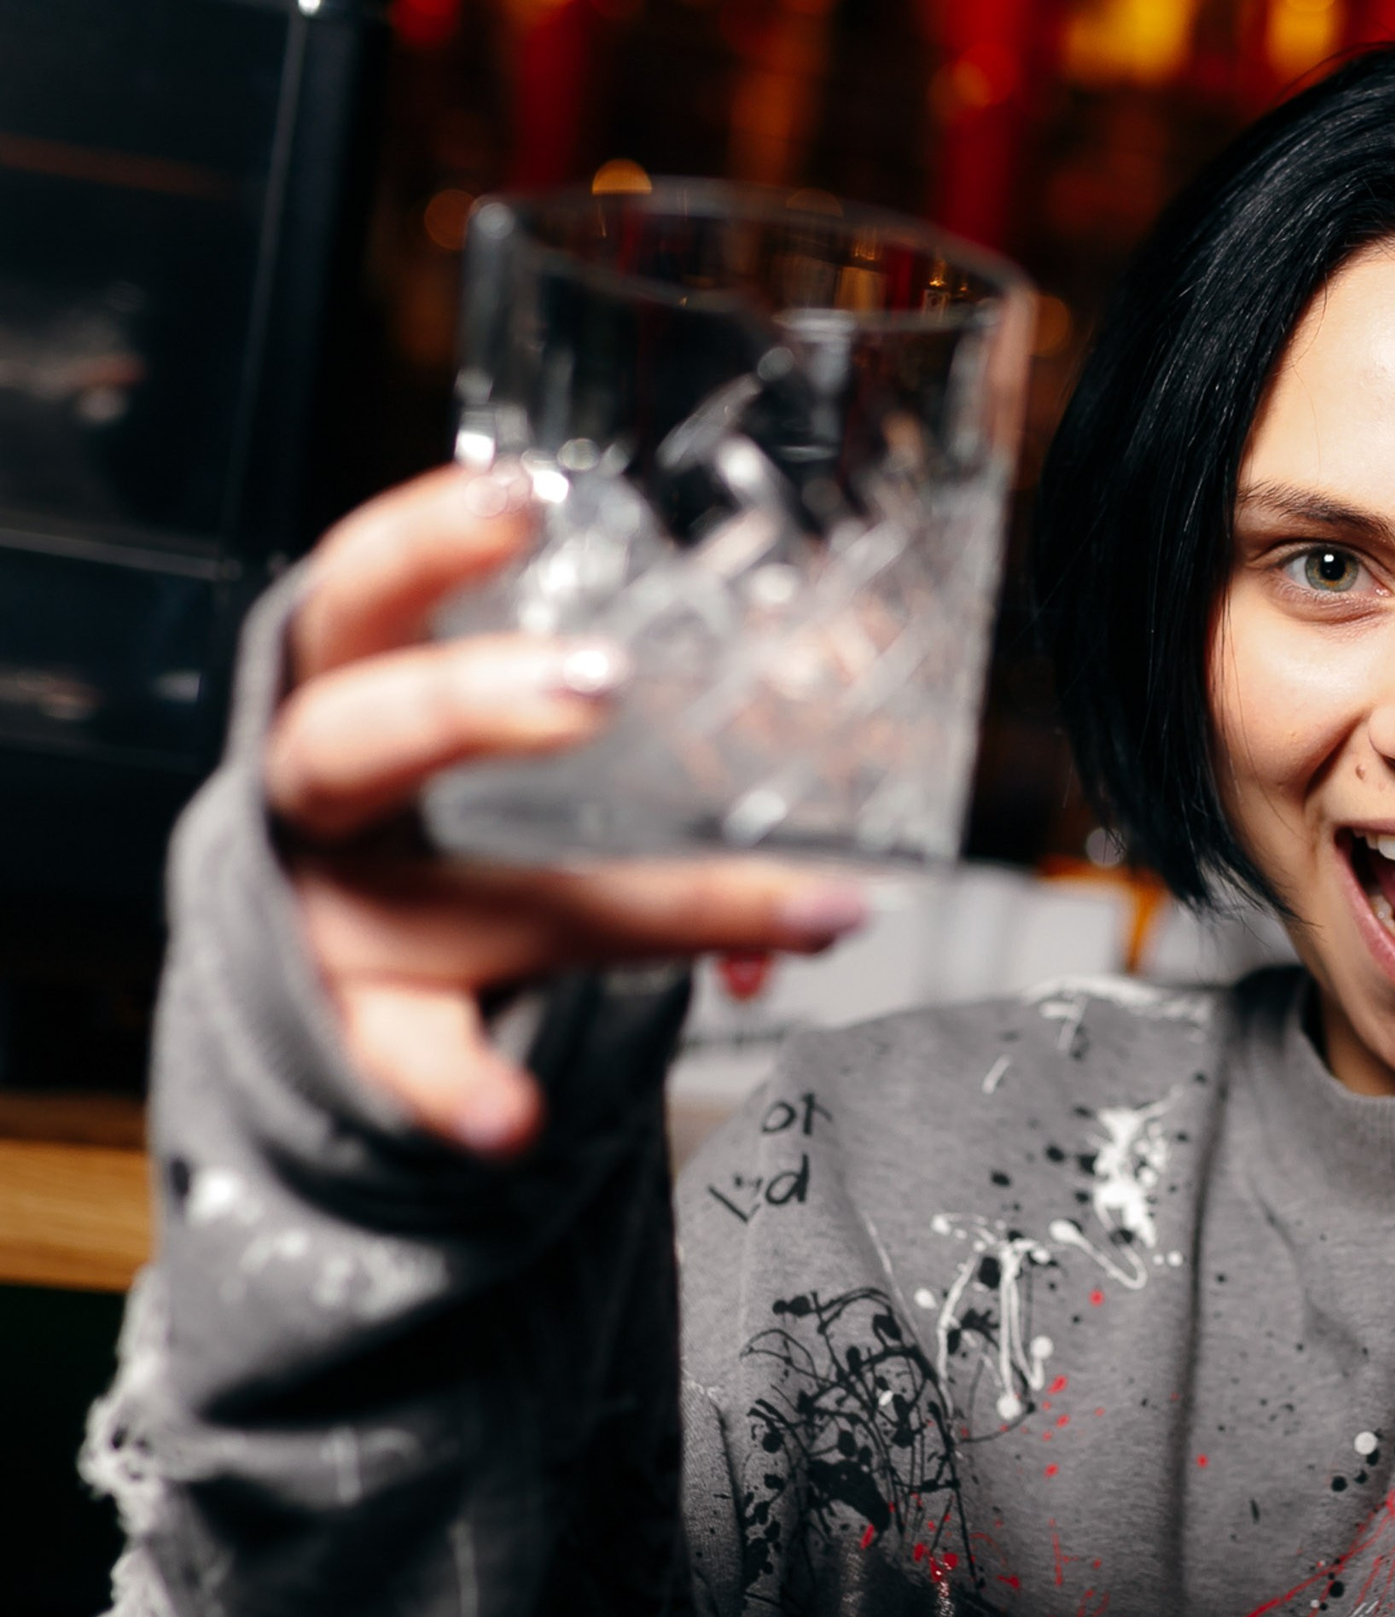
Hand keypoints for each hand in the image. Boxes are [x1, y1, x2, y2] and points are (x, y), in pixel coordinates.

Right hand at [266, 467, 866, 1156]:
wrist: (325, 971)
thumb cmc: (446, 821)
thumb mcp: (507, 750)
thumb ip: (669, 742)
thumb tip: (849, 757)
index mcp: (349, 693)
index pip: (359, 593)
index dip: (426, 542)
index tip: (529, 497)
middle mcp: (323, 804)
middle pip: (362, 737)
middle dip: (474, 704)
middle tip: (603, 685)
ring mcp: (334, 923)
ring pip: (469, 911)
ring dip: (625, 909)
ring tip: (772, 918)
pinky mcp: (358, 1030)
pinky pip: (408, 1056)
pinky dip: (460, 1086)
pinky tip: (510, 1119)